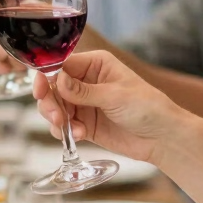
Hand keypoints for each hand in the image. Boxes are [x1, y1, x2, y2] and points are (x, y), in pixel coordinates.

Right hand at [33, 51, 180, 162]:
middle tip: (56, 115)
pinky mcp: (84, 124)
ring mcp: (84, 104)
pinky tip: (78, 135)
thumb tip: (57, 79)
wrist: (163, 137)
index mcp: (95, 64)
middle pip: (53, 87)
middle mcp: (86, 81)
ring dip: (56, 118)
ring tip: (68, 128)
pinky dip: (64, 131)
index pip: (61, 64)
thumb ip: (83, 90)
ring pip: (54, 107)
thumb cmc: (148, 107)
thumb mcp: (115, 96)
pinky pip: (63, 125)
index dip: (46, 76)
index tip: (39, 89)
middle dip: (49, 102)